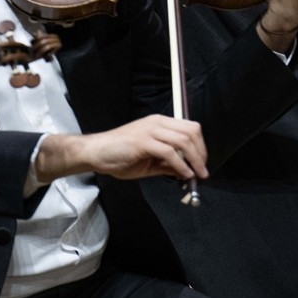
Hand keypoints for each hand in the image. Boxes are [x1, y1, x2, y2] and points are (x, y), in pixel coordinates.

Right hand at [38, 114, 208, 182]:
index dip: (201, 146)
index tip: (202, 163)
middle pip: (191, 132)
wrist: (95, 152)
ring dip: (195, 160)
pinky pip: (170, 153)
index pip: (189, 127)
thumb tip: (186, 171)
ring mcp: (150, 130)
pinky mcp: (143, 141)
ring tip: (197, 175)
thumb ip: (168, 164)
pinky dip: (181, 166)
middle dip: (201, 153)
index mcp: (159, 123)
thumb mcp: (149, 161)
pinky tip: (183, 175)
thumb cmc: (118, 156)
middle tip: (203, 171)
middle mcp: (157, 123)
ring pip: (183, 140)